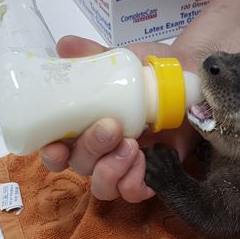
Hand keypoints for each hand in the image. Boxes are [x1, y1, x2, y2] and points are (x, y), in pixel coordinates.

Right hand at [39, 35, 201, 202]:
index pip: (55, 152)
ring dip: (110, 169)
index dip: (51, 154)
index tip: (56, 146)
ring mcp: (124, 166)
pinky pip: (133, 193)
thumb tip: (64, 45)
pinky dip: (134, 182)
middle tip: (111, 127)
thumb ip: (93, 55)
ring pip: (103, 187)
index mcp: (82, 127)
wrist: (189, 77)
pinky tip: (144, 160)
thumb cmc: (148, 72)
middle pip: (80, 166)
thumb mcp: (121, 60)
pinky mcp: (152, 176)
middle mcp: (99, 151)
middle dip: (91, 149)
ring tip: (131, 145)